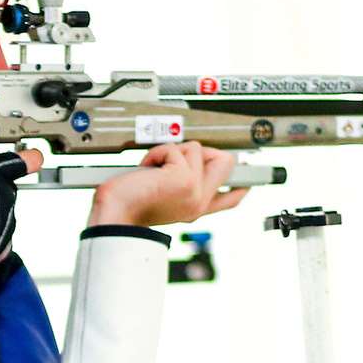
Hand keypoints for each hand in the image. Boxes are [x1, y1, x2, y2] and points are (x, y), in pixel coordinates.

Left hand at [89, 142, 248, 227]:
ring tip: (152, 170)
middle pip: (226, 162)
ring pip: (196, 149)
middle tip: (173, 160)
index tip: (248, 173)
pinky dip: (158, 153)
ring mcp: (195, 191)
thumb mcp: (163, 196)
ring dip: (170, 152)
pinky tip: (147, 169)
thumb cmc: (127, 204)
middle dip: (200, 151)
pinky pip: (176, 149)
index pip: (230, 198)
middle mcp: (199, 202)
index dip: (241, 183)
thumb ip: (183, 182)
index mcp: (195, 209)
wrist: (114, 214)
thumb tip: (195, 158)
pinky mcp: (185, 180)